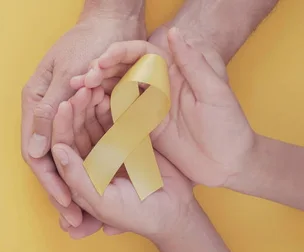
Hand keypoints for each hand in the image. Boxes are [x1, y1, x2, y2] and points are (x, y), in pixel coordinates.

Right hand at [21, 9, 145, 231]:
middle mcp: (46, 109)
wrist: (114, 18)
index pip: (36, 152)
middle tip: (78, 220)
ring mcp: (64, 110)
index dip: (51, 182)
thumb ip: (49, 114)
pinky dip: (92, 163)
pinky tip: (103, 181)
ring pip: (68, 154)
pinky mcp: (84, 109)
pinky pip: (85, 142)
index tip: (68, 205)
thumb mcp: (68, 77)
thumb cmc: (90, 41)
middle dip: (63, 189)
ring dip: (76, 181)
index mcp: (36, 101)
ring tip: (90, 210)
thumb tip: (36, 153)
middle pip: (50, 159)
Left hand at [50, 86, 195, 239]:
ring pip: (92, 119)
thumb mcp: (104, 202)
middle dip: (76, 108)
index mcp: (76, 175)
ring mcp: (107, 146)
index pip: (62, 145)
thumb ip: (78, 178)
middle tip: (80, 88)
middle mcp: (88, 158)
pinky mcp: (125, 138)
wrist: (175, 210)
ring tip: (92, 84)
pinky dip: (110, 104)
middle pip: (75, 128)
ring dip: (90, 102)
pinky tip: (108, 91)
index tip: (64, 105)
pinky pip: (113, 117)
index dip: (61, 125)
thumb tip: (57, 151)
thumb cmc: (136, 214)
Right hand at [71, 28, 255, 187]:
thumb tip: (175, 32)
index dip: (120, 53)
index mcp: (173, 71)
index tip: (102, 61)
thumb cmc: (230, 126)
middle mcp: (156, 85)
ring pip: (114, 90)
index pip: (141, 53)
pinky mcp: (142, 127)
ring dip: (96, 89)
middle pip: (122, 70)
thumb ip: (194, 63)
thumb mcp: (215, 92)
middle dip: (100, 71)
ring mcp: (147, 106)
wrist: (231, 163)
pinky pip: (116, 115)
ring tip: (77, 91)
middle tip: (82, 79)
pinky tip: (86, 110)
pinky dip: (100, 111)